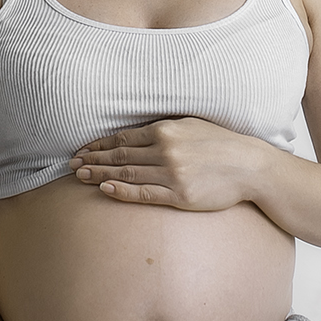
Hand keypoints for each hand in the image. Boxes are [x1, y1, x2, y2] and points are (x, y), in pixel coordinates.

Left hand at [69, 116, 267, 211]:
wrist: (249, 166)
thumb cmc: (219, 144)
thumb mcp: (190, 125)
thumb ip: (163, 128)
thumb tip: (135, 134)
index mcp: (166, 130)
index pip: (123, 138)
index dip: (99, 144)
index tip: (81, 149)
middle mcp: (165, 150)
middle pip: (119, 156)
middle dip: (92, 159)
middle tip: (70, 164)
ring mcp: (172, 174)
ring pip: (126, 174)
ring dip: (99, 175)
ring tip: (80, 176)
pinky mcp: (179, 195)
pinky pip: (143, 194)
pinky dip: (121, 191)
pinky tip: (104, 190)